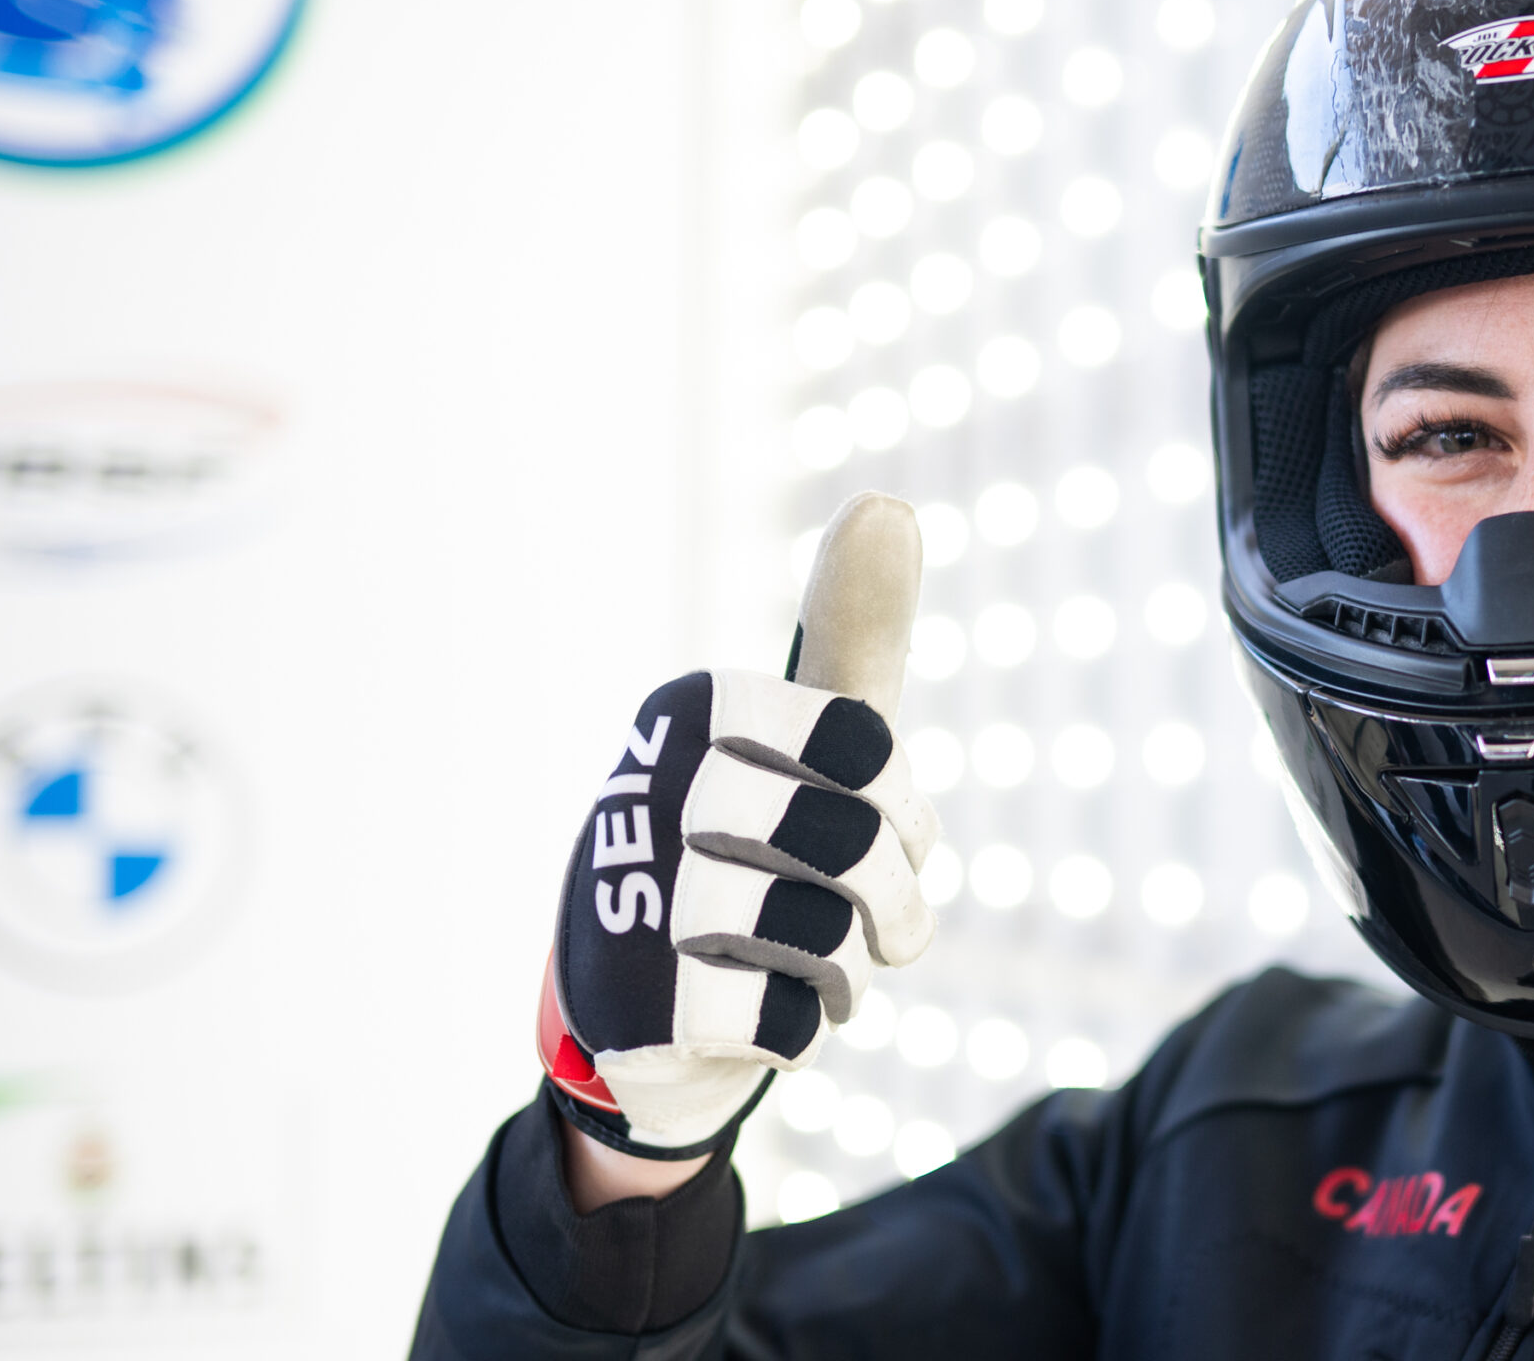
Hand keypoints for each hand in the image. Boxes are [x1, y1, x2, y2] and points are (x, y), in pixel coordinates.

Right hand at [537, 494, 936, 1179]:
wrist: (646, 1008)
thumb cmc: (751, 855)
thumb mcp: (808, 749)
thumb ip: (855, 638)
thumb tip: (888, 502)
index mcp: (695, 707)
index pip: (869, 750)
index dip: (901, 810)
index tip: (880, 828)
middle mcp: (650, 783)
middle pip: (857, 846)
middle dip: (893, 904)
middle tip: (882, 930)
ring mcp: (632, 895)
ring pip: (827, 939)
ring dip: (845, 975)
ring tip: (817, 973)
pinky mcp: (636, 1001)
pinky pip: (785, 1022)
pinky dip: (797, 1032)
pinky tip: (759, 1019)